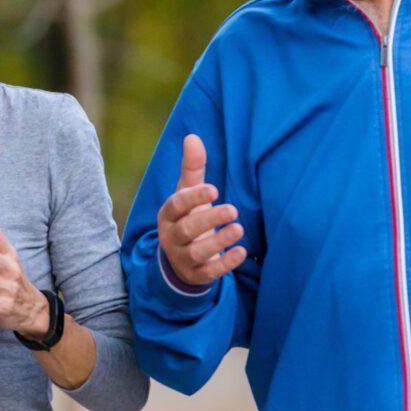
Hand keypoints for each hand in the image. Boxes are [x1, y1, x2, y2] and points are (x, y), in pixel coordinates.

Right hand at [158, 134, 246, 288]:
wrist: (179, 260)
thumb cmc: (187, 217)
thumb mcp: (186, 194)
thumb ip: (192, 168)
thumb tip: (192, 136)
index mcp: (169, 215)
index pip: (176, 205)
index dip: (193, 197)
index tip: (213, 189)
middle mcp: (172, 237)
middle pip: (187, 229)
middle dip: (209, 219)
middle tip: (233, 209)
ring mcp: (184, 258)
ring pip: (198, 252)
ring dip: (219, 241)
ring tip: (239, 229)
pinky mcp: (198, 275)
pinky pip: (210, 272)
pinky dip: (226, 264)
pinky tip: (242, 253)